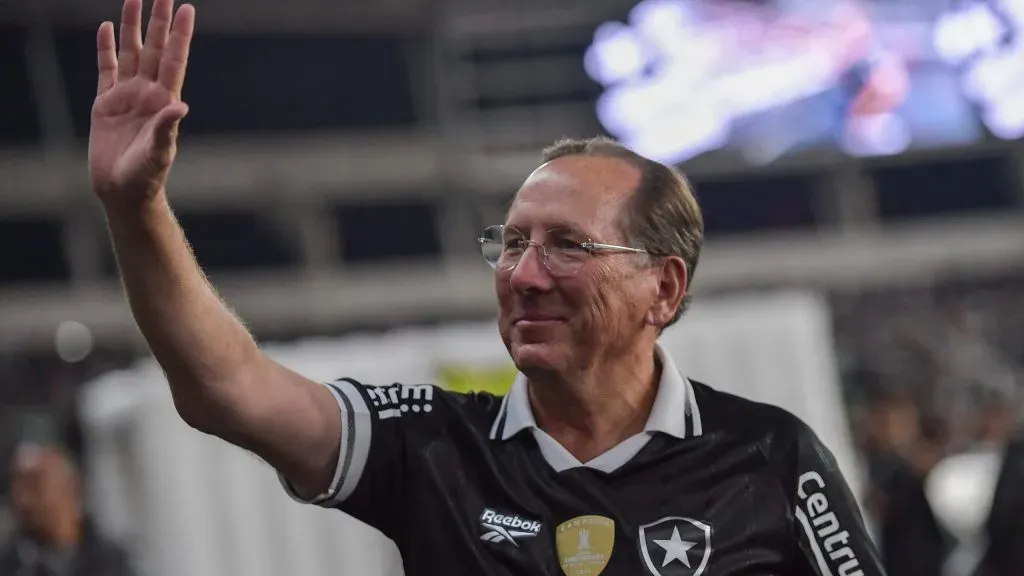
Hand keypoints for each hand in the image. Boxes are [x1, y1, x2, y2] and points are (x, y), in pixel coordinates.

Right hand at [88, 0, 194, 205]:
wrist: (123, 189)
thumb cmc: (146, 175)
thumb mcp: (159, 152)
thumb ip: (167, 128)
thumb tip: (180, 106)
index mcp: (165, 101)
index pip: (175, 60)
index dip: (180, 35)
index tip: (187, 9)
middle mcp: (149, 93)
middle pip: (155, 49)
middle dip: (159, 21)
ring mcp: (128, 95)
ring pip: (131, 52)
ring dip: (133, 27)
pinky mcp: (107, 103)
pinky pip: (107, 69)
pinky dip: (105, 48)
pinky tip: (105, 28)